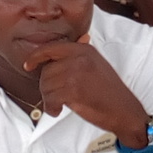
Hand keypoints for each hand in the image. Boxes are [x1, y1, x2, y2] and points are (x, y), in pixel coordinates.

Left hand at [24, 36, 147, 144]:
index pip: (51, 48)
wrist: (124, 110)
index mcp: (83, 49)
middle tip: (54, 97)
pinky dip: (51, 107)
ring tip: (57, 106)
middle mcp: (79, 58)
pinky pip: (51, 98)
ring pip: (46, 85)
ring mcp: (76, 73)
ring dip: (48, 99)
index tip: (28, 65)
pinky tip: (57, 110)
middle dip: (45, 86)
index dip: (36, 57)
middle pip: (46, 70)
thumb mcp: (98, 65)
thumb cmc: (110, 91)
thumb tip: (75, 42)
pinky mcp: (74, 90)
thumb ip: (81, 55)